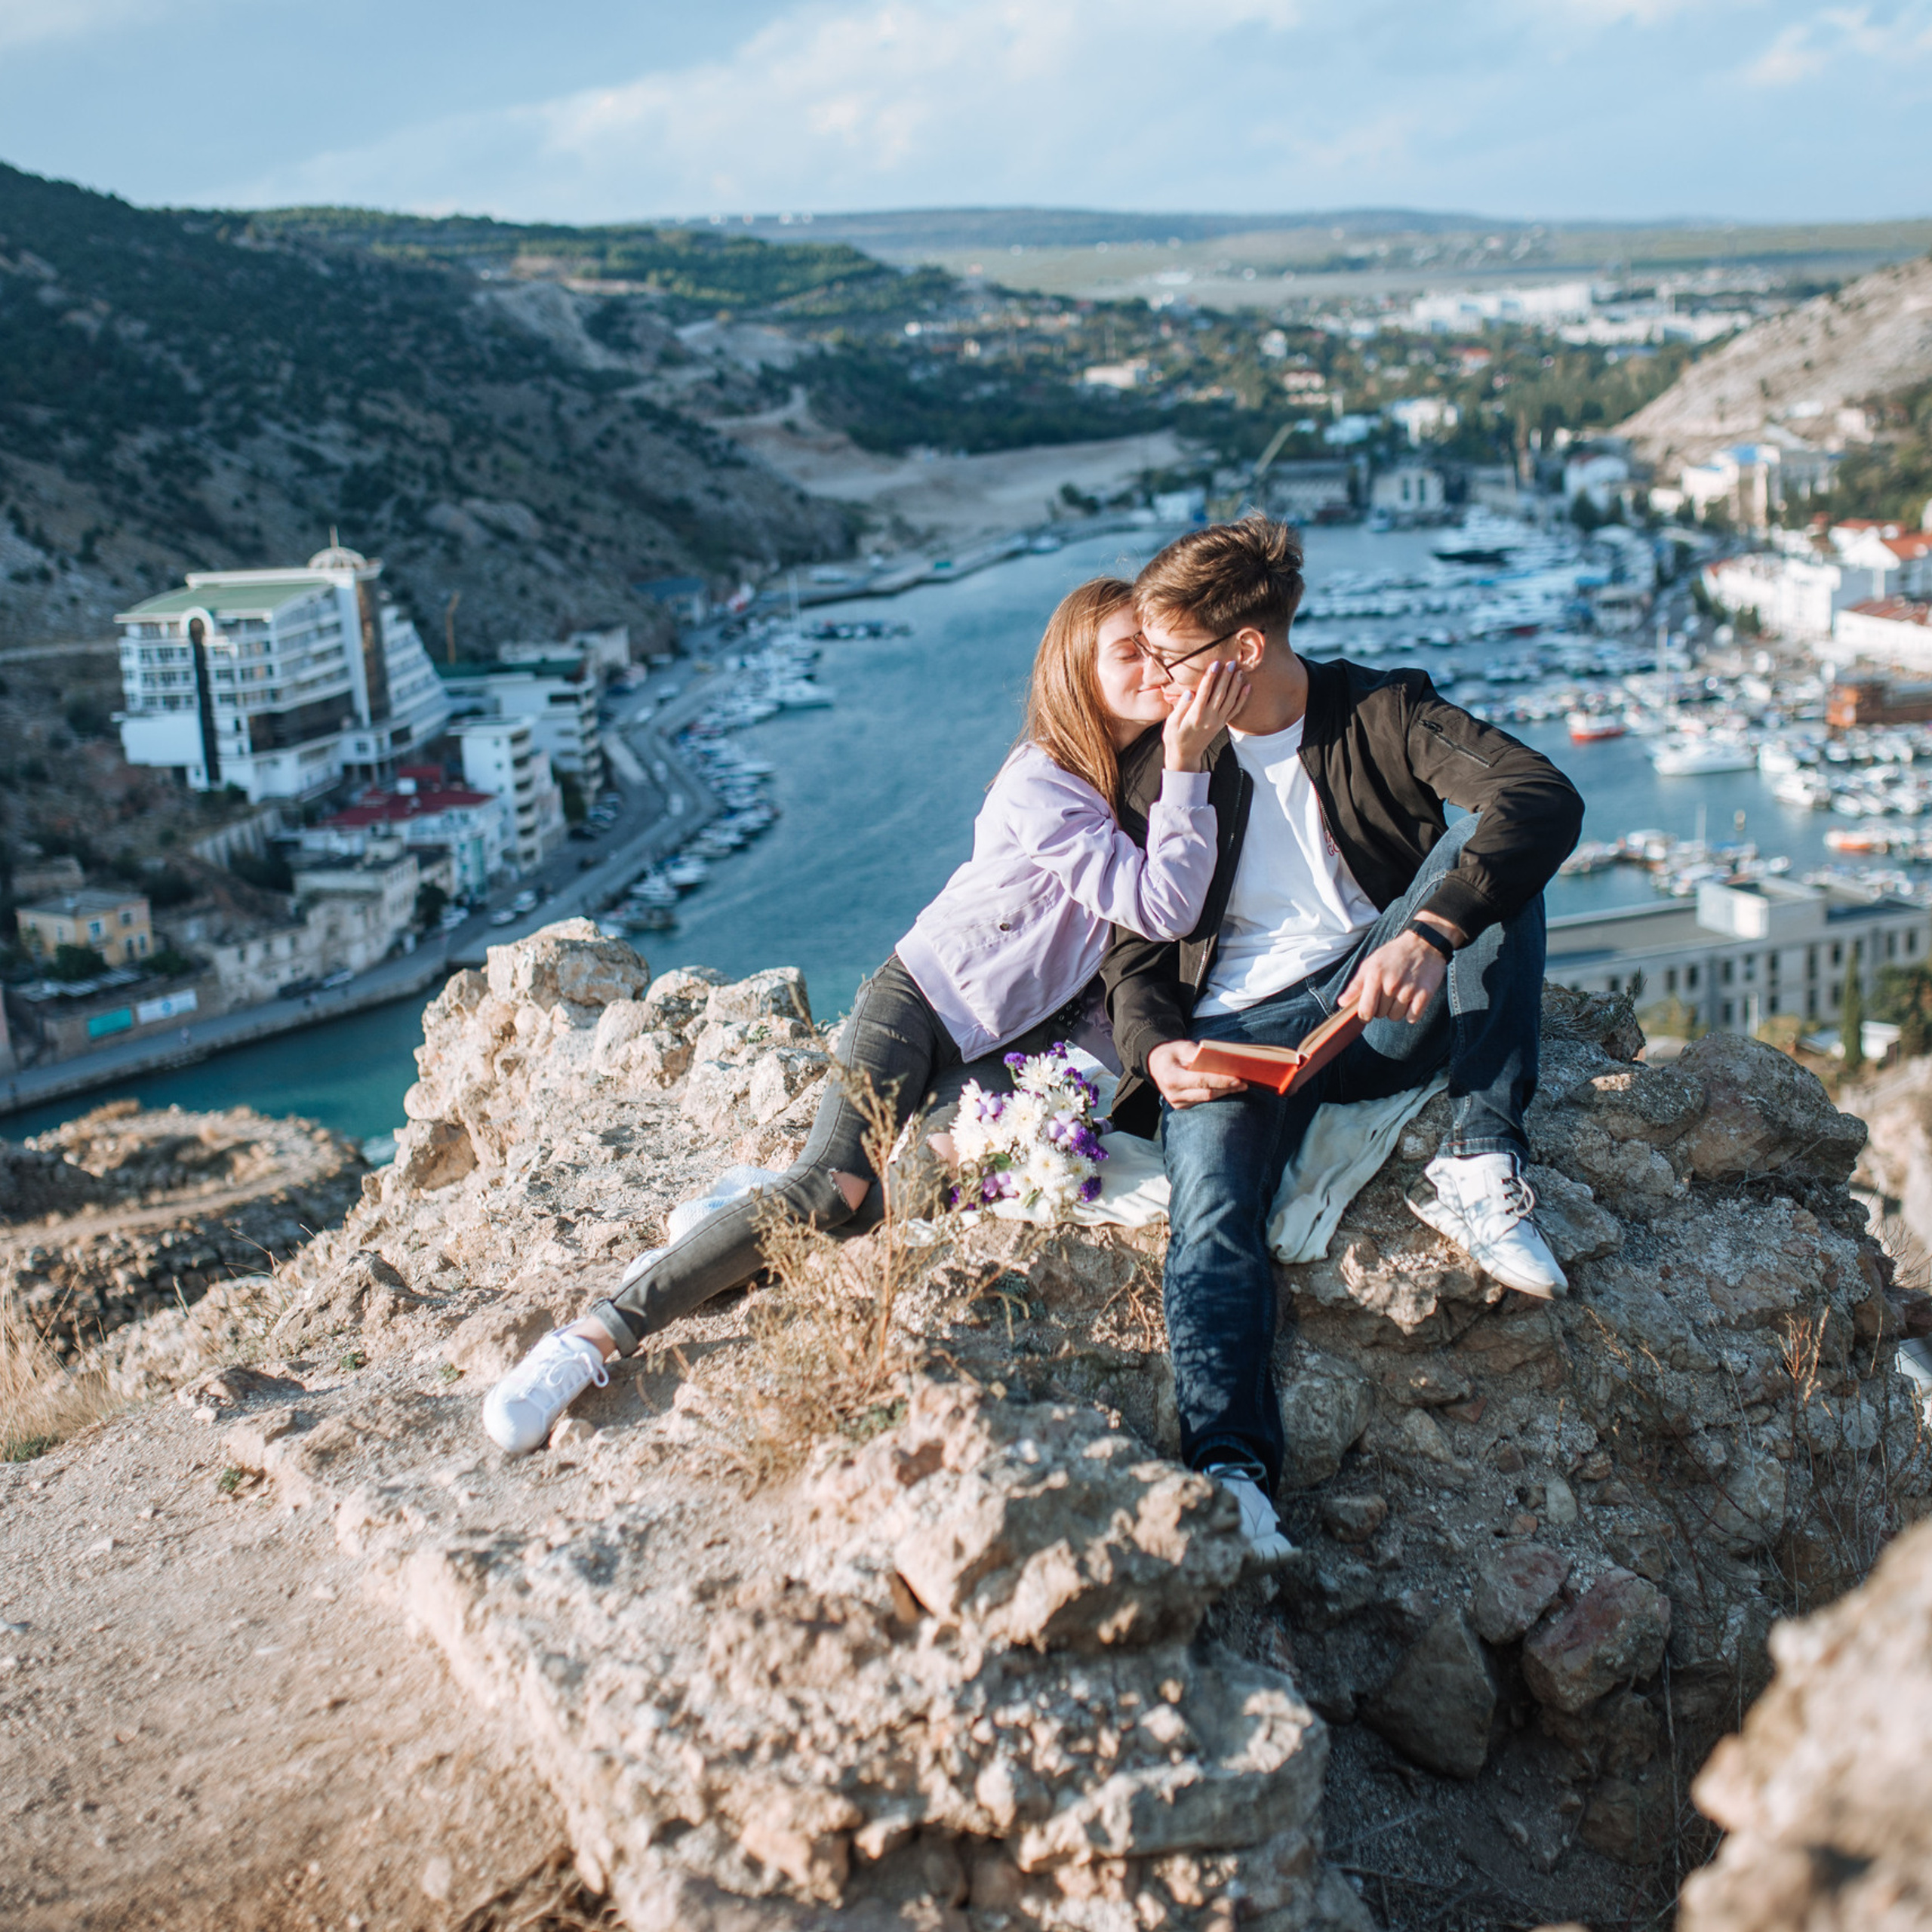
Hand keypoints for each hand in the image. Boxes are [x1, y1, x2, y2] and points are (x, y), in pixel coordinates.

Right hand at [1148, 1038, 1247, 1108]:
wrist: (1156, 1065)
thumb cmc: (1171, 1054)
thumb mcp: (1181, 1047)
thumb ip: (1197, 1053)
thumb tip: (1219, 1058)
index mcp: (1171, 1078)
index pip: (1200, 1081)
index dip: (1220, 1080)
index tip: (1238, 1078)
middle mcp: (1174, 1094)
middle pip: (1207, 1093)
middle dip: (1227, 1087)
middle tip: (1245, 1081)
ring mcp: (1178, 1103)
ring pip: (1208, 1099)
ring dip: (1226, 1092)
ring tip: (1243, 1084)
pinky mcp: (1184, 1107)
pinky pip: (1205, 1101)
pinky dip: (1219, 1093)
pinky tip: (1231, 1088)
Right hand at [1162, 661, 1248, 770]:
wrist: (1184, 756)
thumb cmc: (1174, 738)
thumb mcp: (1171, 723)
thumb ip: (1180, 707)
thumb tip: (1189, 692)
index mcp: (1195, 716)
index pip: (1204, 692)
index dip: (1210, 677)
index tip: (1215, 663)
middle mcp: (1209, 718)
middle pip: (1220, 694)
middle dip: (1226, 677)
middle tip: (1231, 662)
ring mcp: (1217, 721)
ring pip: (1230, 700)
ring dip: (1236, 685)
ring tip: (1240, 671)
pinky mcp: (1222, 724)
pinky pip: (1234, 710)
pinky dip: (1242, 698)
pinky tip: (1247, 687)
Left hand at [1340, 922, 1460, 1024]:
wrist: (1424, 943)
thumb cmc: (1393, 955)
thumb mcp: (1370, 964)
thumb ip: (1356, 985)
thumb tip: (1342, 1003)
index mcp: (1375, 975)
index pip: (1365, 1011)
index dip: (1365, 1015)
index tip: (1368, 1011)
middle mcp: (1391, 983)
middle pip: (1380, 1014)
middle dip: (1382, 1007)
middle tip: (1389, 992)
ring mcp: (1409, 989)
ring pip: (1396, 1017)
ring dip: (1397, 1010)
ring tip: (1400, 993)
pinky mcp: (1425, 994)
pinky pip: (1413, 1017)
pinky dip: (1412, 1013)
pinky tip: (1412, 999)